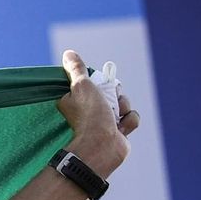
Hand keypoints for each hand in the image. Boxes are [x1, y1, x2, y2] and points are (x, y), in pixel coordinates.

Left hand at [56, 49, 139, 175]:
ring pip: (124, 104)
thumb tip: (68, 54)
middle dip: (116, 95)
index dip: (102, 82)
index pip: (96, 82)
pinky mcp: (118, 131)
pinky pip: (131, 118)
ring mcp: (105, 121)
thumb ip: (76, 69)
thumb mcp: (81, 85)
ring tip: (114, 118)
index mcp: (77, 99)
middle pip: (113, 91)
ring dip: (123, 108)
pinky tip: (120, 129)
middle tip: (109, 101)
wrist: (102, 145)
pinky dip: (128, 122)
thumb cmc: (89, 115)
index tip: (100, 85)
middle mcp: (90, 110)